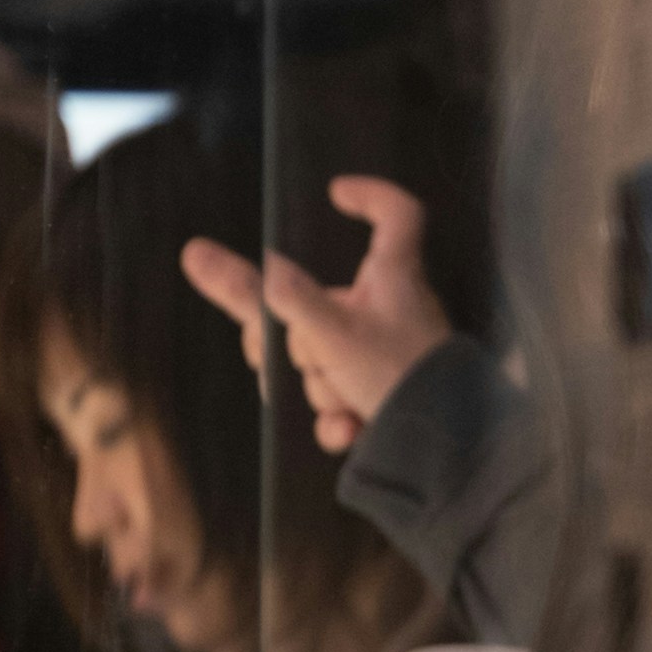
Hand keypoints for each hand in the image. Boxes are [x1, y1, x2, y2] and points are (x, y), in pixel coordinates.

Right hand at [179, 176, 450, 454]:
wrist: (447, 458)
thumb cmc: (402, 380)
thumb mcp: (329, 336)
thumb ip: (272, 298)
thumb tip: (204, 257)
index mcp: (392, 277)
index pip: (396, 215)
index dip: (370, 196)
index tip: (336, 194)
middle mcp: (387, 311)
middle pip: (317, 303)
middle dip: (294, 340)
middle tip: (296, 355)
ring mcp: (381, 356)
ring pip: (320, 360)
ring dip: (322, 386)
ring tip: (347, 398)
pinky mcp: (377, 398)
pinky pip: (338, 401)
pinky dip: (337, 419)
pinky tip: (347, 430)